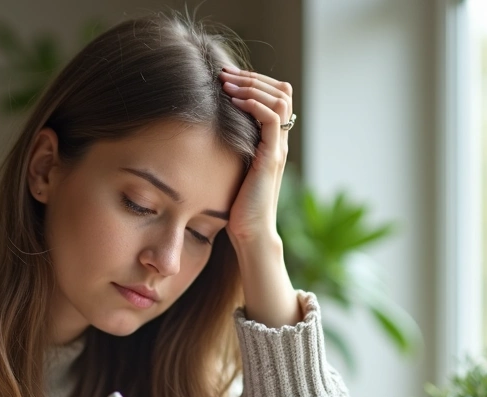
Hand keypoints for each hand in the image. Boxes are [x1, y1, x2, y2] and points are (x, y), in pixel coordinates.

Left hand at [219, 65, 293, 248]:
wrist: (250, 233)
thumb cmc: (235, 206)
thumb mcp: (230, 167)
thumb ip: (228, 147)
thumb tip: (204, 128)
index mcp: (271, 140)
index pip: (276, 96)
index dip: (255, 80)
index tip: (227, 76)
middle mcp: (278, 141)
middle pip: (282, 91)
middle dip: (252, 77)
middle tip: (225, 73)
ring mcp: (277, 148)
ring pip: (280, 99)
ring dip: (252, 85)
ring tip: (226, 83)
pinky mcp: (271, 157)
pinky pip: (271, 119)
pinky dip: (254, 104)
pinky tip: (234, 101)